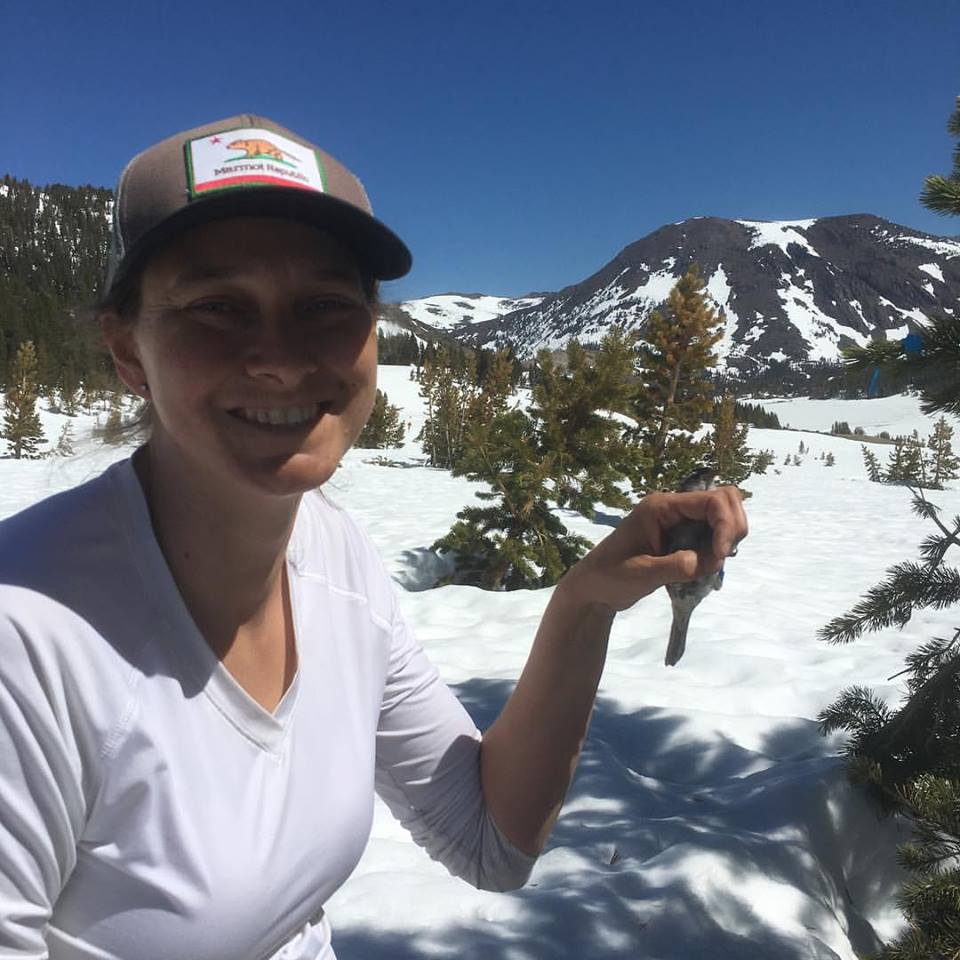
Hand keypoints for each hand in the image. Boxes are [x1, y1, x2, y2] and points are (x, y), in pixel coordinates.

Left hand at [559, 486, 748, 615]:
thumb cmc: (609, 577)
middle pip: (723, 501)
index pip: (711, 501)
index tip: (721, 556)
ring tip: (710, 566)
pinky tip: (705, 569)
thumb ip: (678, 566)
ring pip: (720, 518)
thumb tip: (712, 560)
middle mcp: (672, 509)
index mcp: (660, 507)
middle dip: (732, 527)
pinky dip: (716, 551)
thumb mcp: (643, 573)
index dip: (726, 525)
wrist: (592, 589)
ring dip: (726, 540)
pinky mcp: (680, 538)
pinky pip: (711, 536)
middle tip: (720, 559)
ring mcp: (677, 522)